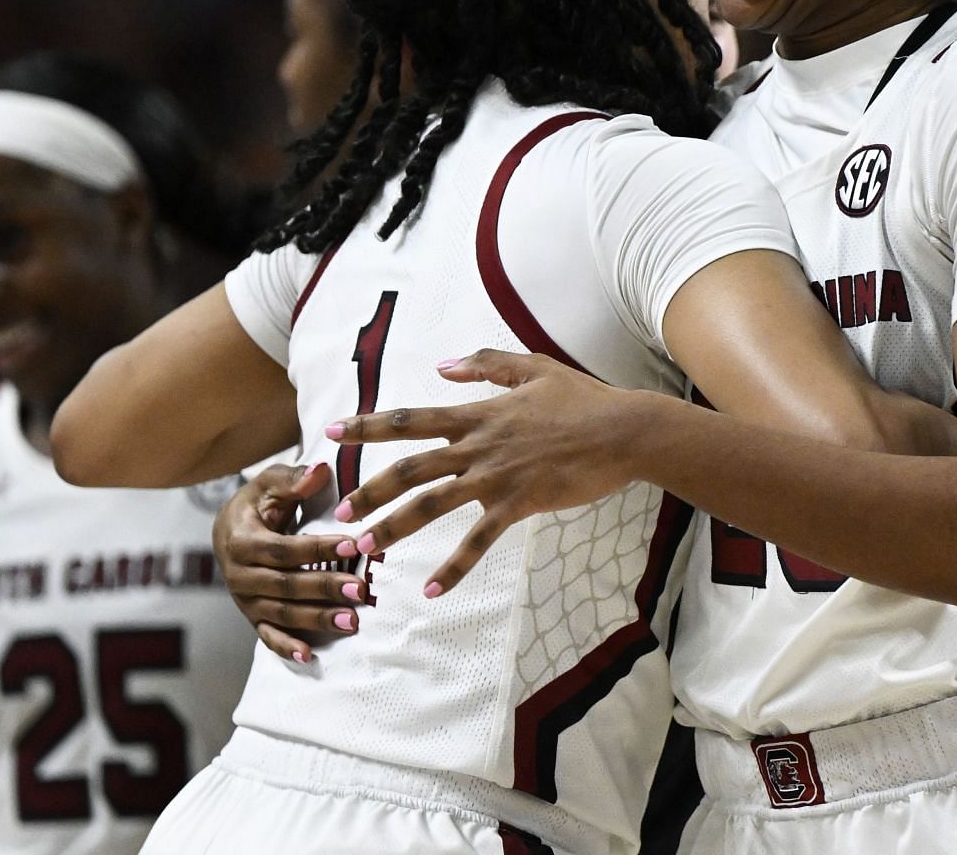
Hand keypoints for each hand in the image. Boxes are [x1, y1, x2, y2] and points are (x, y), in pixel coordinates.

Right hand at [212, 463, 365, 662]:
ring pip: (283, 613)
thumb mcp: (269, 483)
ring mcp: (245, 600)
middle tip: (361, 590)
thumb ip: (292, 478)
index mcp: (241, 541)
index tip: (352, 547)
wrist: (227, 530)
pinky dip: (287, 647)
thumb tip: (319, 473)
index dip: (318, 549)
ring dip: (318, 619)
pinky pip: (268, 636)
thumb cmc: (257, 503)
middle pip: (287, 585)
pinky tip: (310, 656)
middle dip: (325, 589)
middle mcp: (239, 575)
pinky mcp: (252, 616)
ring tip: (353, 621)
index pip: (285, 549)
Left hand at [325, 350, 643, 596]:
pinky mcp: (518, 505)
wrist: (623, 431)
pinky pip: (477, 542)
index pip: (410, 419)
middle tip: (338, 516)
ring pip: (430, 505)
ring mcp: (495, 477)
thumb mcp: (533, 368)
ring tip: (363, 552)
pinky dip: (452, 568)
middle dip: (367, 492)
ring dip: (392, 528)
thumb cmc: (583, 400)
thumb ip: (485, 365)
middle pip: (408, 468)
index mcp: (477, 414)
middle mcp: (477, 446)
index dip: (368, 425)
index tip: (333, 431)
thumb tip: (442, 367)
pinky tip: (430, 590)